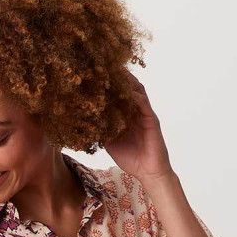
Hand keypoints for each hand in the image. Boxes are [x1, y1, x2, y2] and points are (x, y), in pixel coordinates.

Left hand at [103, 68, 173, 183]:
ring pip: (136, 91)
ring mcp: (144, 114)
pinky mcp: (151, 120)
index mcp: (125, 115)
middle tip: (104, 64)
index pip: (116, 95)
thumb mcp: (109, 143)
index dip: (107, 85)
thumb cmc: (130, 158)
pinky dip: (136, 96)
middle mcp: (135, 111)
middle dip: (117, 76)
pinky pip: (144, 104)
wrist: (147, 172)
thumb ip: (101, 131)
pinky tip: (129, 91)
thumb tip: (85, 123)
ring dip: (127, 81)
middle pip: (127, 88)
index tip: (94, 75)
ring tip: (117, 69)